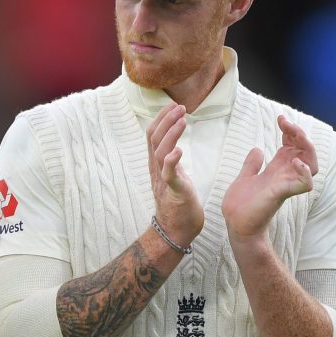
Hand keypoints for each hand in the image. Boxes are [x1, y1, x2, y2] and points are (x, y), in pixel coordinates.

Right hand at [146, 103, 203, 248]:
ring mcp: (163, 181)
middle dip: (166, 120)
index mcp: (156, 166)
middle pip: (154, 139)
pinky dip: (172, 162)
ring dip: (171, 134)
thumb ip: (171, 162)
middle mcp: (156, 171)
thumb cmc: (178, 204)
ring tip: (182, 120)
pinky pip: (169, 175)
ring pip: (160, 152)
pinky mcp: (174, 192)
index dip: (161, 119)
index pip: (153, 136)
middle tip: (180, 107)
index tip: (173, 105)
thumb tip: (174, 147)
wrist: (175, 231)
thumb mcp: (173, 177)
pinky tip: (178, 151)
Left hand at [222, 115, 317, 242]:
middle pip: (306, 151)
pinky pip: (306, 183)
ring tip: (295, 136)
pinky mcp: (283, 193)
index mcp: (277, 169)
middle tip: (286, 124)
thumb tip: (258, 149)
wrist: (235, 223)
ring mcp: (286, 183)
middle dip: (300, 134)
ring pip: (312, 164)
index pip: (293, 145)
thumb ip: (252, 165)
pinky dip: (305, 172)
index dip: (291, 130)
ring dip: (307, 148)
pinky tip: (295, 162)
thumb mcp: (245, 177)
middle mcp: (285, 175)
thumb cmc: (241, 205)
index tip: (280, 118)